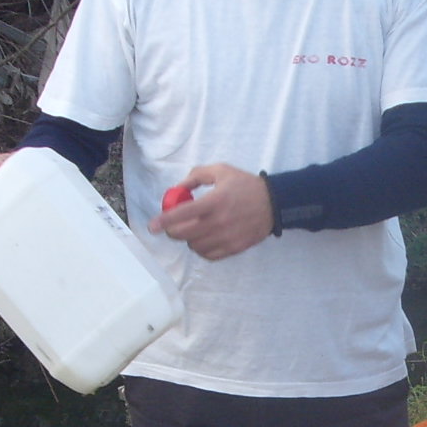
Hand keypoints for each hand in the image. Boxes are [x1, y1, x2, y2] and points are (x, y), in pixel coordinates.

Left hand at [151, 164, 273, 259]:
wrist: (274, 203)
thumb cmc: (245, 185)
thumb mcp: (221, 171)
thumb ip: (196, 176)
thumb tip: (177, 189)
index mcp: (215, 201)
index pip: (182, 214)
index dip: (164, 221)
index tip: (152, 226)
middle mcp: (220, 222)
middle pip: (185, 234)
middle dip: (172, 231)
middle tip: (172, 226)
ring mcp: (227, 237)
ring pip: (195, 246)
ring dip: (188, 239)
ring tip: (193, 230)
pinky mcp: (234, 248)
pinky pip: (209, 255)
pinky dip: (201, 249)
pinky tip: (204, 240)